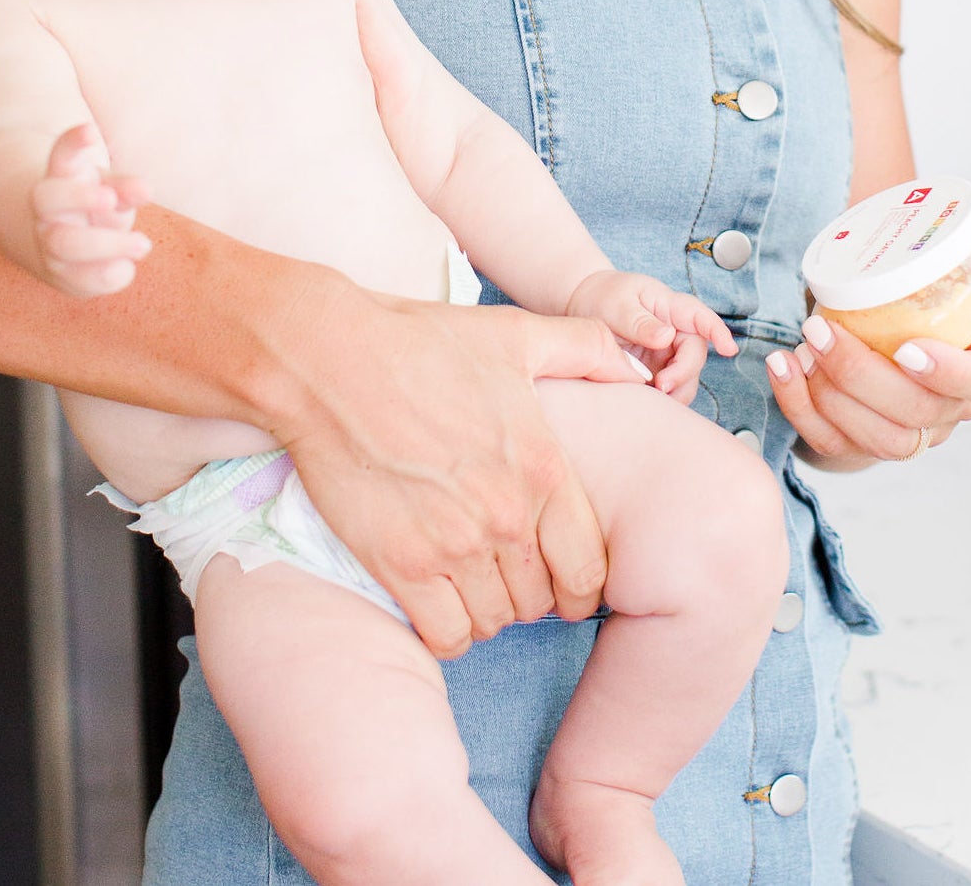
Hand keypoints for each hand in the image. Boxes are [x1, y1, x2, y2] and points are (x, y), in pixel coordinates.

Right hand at [31, 124, 150, 296]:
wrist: (60, 244)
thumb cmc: (96, 205)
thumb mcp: (111, 188)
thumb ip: (126, 188)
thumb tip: (146, 190)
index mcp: (60, 177)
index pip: (60, 154)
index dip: (73, 142)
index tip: (91, 130)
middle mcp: (48, 210)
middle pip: (47, 199)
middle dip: (78, 197)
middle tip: (111, 199)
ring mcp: (50, 242)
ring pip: (63, 243)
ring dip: (104, 245)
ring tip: (143, 244)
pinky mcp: (62, 274)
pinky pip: (78, 279)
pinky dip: (104, 277)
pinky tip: (124, 270)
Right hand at [281, 290, 647, 658]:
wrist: (332, 360)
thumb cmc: (424, 343)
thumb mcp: (518, 334)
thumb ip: (587, 349)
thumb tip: (639, 368)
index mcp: (544, 467)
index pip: (589, 568)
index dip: (581, 585)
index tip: (564, 581)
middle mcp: (508, 515)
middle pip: (541, 601)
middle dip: (531, 593)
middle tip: (509, 575)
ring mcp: (454, 545)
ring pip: (495, 621)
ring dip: (489, 611)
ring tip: (472, 583)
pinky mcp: (400, 564)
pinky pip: (445, 636)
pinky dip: (446, 630)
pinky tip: (437, 600)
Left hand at [564, 270, 736, 402]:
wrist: (587, 307)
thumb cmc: (605, 298)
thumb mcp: (618, 305)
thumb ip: (641, 322)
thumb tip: (667, 336)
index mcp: (670, 306)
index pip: (700, 317)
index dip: (717, 332)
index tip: (729, 349)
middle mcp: (676, 331)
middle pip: (695, 355)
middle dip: (683, 374)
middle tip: (660, 386)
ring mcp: (669, 353)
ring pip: (686, 378)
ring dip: (675, 392)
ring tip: (651, 399)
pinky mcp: (659, 372)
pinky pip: (670, 389)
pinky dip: (662, 400)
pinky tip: (645, 403)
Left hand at [766, 197, 970, 466]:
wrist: (874, 307)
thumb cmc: (923, 284)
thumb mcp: (964, 248)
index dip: (953, 375)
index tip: (908, 349)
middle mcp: (950, 408)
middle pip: (920, 416)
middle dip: (865, 378)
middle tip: (822, 329)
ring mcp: (907, 432)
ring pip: (880, 441)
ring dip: (833, 398)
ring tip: (801, 348)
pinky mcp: (859, 444)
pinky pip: (834, 444)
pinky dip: (801, 409)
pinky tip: (782, 368)